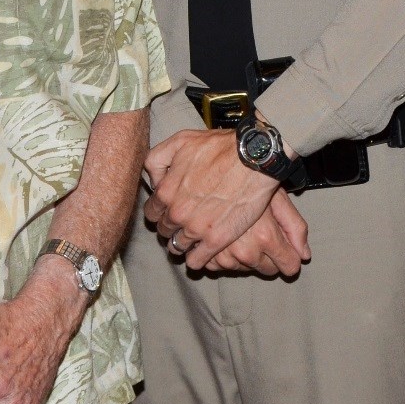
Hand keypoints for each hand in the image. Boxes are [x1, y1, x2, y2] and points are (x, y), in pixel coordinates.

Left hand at [144, 129, 281, 269]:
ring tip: (193, 237)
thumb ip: (157, 160)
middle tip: (184, 221)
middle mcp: (177, 213)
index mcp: (166, 191)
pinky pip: (195, 262)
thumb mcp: (180, 141)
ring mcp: (195, 229)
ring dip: (182, 244)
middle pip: (164, 231)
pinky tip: (202, 251)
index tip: (169, 209)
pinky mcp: (215, 240)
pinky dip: (196, 259)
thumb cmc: (219, 147)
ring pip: (177, 248)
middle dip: (171, 227)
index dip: (160, 211)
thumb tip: (153, 180)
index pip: (152, 212)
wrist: (253, 159)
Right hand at [195, 189, 310, 276]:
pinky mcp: (207, 257)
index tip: (284, 246)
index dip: (289, 256)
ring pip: (245, 269)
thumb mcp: (279, 198)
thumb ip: (295, 228)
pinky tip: (224, 237)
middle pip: (268, 270)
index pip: (289, 267)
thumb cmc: (249, 181)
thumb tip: (304, 255)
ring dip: (244, 256)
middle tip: (259, 231)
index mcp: (266, 237)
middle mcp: (245, 251)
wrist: (211, 172)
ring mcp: (224, 256)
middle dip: (267, 256)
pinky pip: (222, 268)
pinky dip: (223, 256)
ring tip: (240, 230)